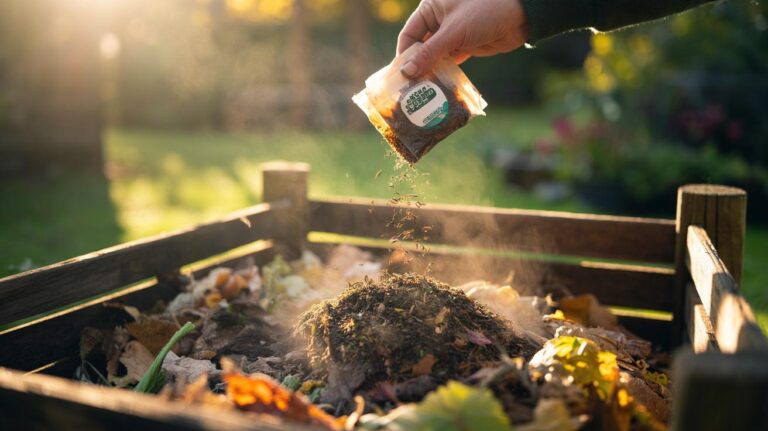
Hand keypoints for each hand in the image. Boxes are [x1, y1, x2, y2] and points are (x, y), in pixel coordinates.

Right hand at [397, 0, 527, 77]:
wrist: (521, 15)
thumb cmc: (485, 11)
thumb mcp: (453, 32)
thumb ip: (429, 53)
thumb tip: (407, 72)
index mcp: (431, 8)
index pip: (409, 34)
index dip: (404, 55)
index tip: (401, 77)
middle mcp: (439, 20)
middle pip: (420, 47)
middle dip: (417, 66)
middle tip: (410, 89)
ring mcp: (452, 33)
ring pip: (435, 56)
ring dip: (431, 72)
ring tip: (423, 92)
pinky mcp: (465, 45)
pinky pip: (449, 61)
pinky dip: (445, 73)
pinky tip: (440, 87)